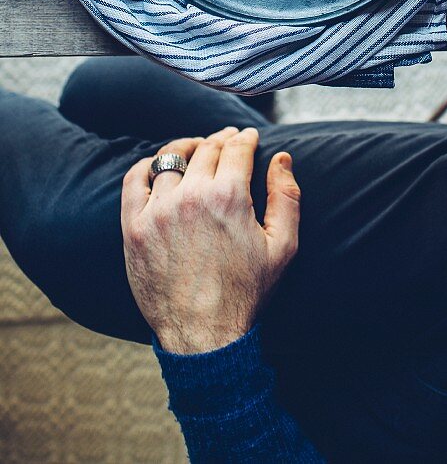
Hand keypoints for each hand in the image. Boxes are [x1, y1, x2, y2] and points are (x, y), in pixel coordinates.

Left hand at [121, 127, 299, 354]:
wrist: (203, 335)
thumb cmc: (246, 292)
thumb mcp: (283, 246)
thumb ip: (287, 196)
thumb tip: (282, 158)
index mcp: (229, 197)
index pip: (236, 149)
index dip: (246, 138)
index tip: (249, 137)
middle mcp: (192, 196)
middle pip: (206, 149)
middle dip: (221, 140)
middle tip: (228, 140)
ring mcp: (159, 210)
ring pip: (170, 158)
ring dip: (187, 147)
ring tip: (195, 148)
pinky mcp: (135, 227)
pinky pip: (135, 180)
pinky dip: (147, 165)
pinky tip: (158, 166)